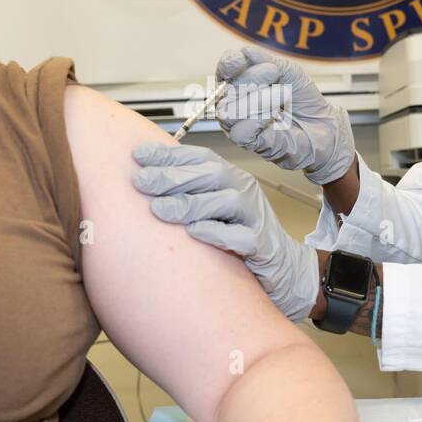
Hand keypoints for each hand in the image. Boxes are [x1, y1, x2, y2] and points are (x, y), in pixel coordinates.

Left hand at [132, 142, 319, 320]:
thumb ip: (189, 193)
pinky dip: (216, 232)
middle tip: (141, 182)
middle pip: (211, 174)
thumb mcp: (213, 208)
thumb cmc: (240, 234)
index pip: (200, 157)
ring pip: (226, 201)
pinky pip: (242, 236)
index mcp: (231, 178)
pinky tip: (193, 232)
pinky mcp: (263, 245)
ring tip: (158, 210)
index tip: (138, 156)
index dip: (169, 155)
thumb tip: (146, 181)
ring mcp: (255, 217)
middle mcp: (244, 192)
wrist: (283, 266)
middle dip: (173, 176)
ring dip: (190, 204)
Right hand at [214, 45, 355, 184]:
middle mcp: (235, 103)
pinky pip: (240, 132)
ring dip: (258, 99)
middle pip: (226, 90)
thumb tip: (246, 52)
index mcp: (241, 82)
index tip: (239, 60)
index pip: (224, 70)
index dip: (228, 64)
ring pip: (229, 112)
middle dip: (251, 78)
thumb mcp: (288, 71)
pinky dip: (257, 120)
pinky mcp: (250, 143)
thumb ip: (266, 61)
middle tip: (274, 74)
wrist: (322, 124)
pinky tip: (273, 115)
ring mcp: (240, 124)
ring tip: (282, 96)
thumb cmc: (302, 99)